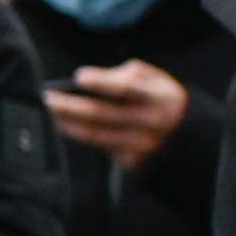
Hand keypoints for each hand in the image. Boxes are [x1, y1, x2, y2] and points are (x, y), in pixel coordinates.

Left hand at [44, 61, 191, 172]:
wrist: (187, 136)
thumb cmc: (160, 99)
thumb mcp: (155, 79)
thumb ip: (127, 74)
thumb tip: (95, 78)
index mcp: (158, 96)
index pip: (126, 88)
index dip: (102, 82)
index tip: (78, 76)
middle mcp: (150, 122)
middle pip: (102, 114)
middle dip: (70, 106)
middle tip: (48, 97)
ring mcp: (140, 144)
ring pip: (96, 134)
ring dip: (68, 123)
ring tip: (50, 111)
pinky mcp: (132, 160)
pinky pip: (99, 146)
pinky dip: (79, 136)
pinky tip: (64, 125)